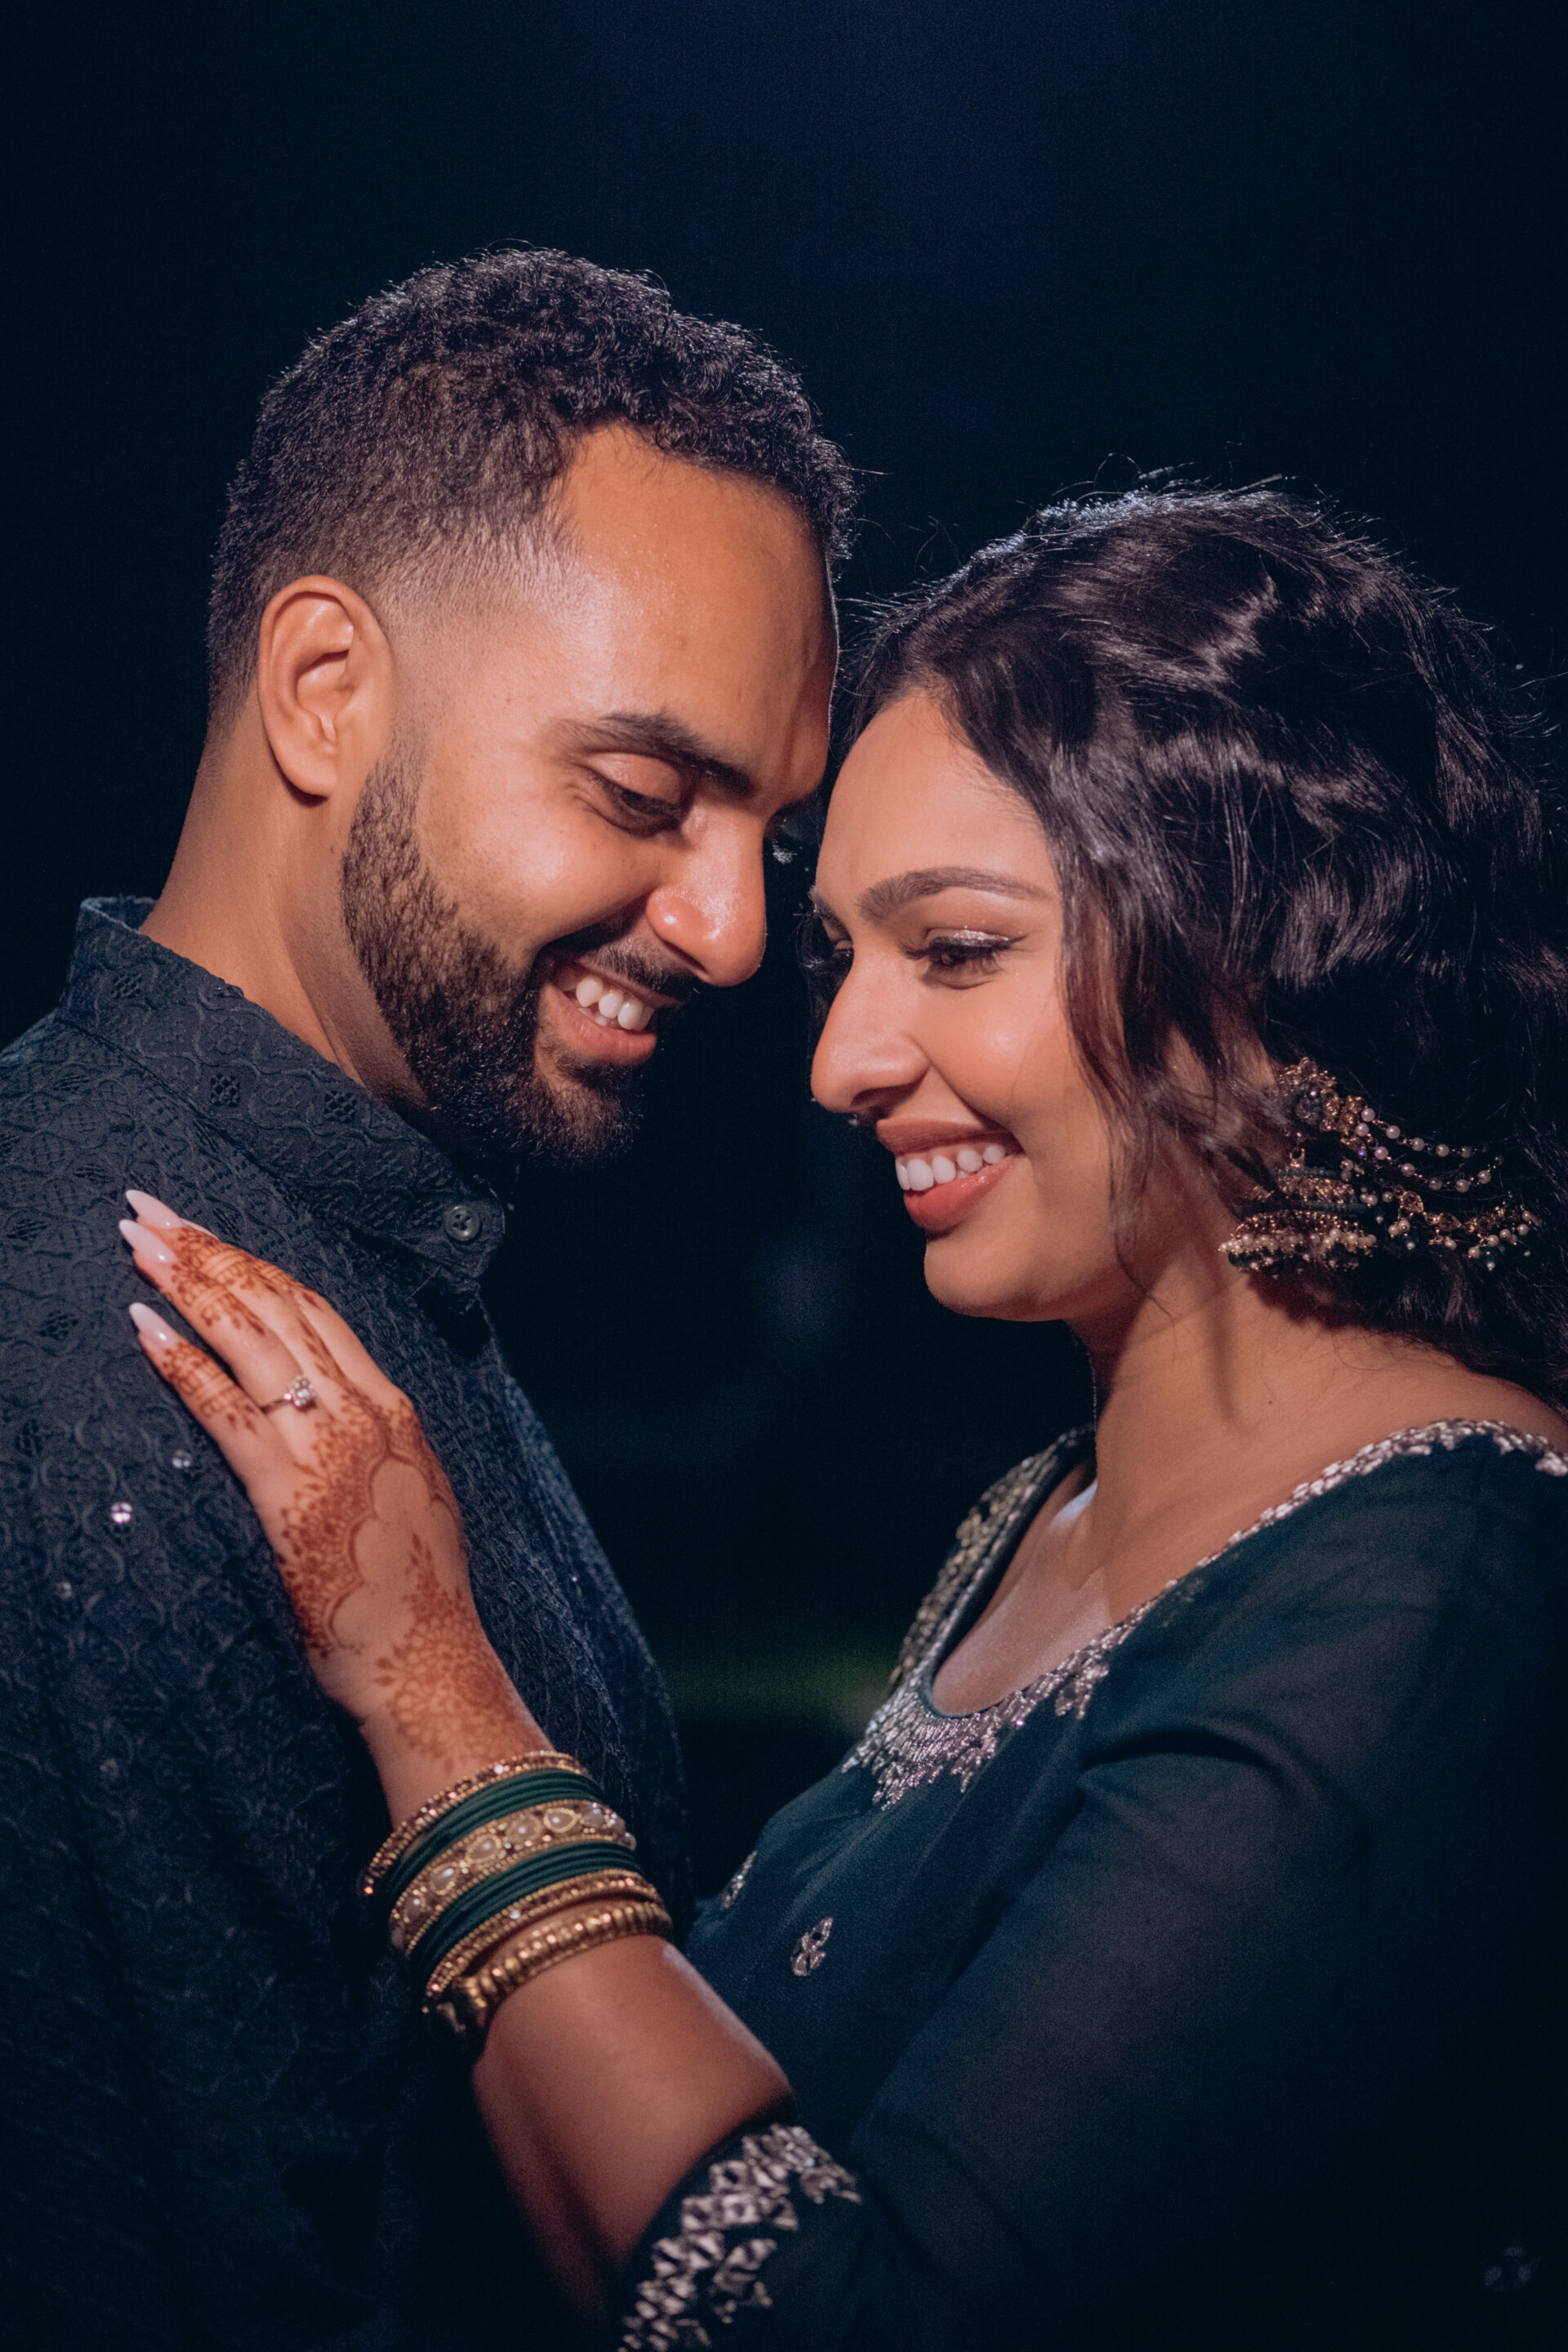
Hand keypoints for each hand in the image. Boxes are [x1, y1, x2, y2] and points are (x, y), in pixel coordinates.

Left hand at [120, 1191, 539, 1792]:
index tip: (203, 1232)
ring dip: (188, 1282)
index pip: (313, 1311)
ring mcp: (329, 1444)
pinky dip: (181, 1363)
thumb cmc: (413, 1598)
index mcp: (392, 1408)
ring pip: (250, 1337)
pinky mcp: (290, 1488)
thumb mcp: (402, 1498)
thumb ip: (369, 1449)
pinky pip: (225, 1409)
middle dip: (208, 1251)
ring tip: (139, 1244)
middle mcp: (365, 1409)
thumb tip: (329, 1424)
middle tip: (150, 1211)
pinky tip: (143, 1328)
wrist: (431, 1660)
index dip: (252, 1264)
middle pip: (276, 1305)